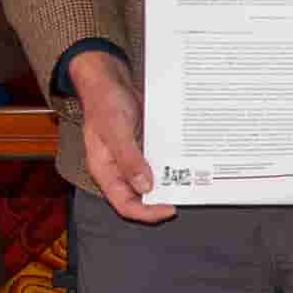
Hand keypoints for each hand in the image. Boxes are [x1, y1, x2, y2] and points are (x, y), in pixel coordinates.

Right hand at [67, 49, 172, 223]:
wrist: (109, 79)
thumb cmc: (104, 102)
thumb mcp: (116, 130)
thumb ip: (129, 159)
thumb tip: (144, 186)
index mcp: (105, 171)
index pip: (125, 204)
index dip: (146, 213)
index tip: (169, 209)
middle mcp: (118, 169)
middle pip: (140, 197)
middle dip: (161, 200)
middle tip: (184, 195)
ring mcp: (131, 159)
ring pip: (152, 181)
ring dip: (168, 183)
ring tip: (188, 182)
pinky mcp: (143, 147)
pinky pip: (158, 162)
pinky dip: (170, 164)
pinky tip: (184, 162)